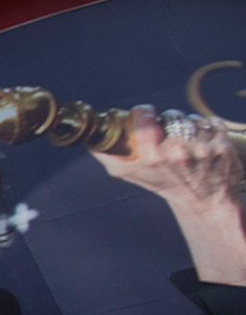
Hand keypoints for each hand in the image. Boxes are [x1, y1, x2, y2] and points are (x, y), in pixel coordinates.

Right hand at [92, 105, 245, 285]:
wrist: (203, 201)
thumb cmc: (164, 184)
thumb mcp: (129, 174)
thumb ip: (107, 155)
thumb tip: (90, 139)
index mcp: (153, 158)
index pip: (146, 119)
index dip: (144, 112)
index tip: (146, 113)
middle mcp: (178, 153)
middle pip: (171, 115)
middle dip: (169, 121)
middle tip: (168, 135)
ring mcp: (203, 149)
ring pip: (192, 118)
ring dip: (189, 125)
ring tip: (187, 142)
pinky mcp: (223, 146)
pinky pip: (211, 122)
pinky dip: (208, 129)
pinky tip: (203, 143)